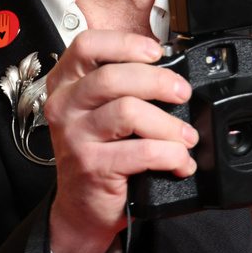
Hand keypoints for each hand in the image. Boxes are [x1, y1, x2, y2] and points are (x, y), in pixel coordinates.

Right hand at [44, 30, 197, 252]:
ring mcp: (76, 137)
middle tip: (182, 93)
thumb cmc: (97, 154)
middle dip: (158, 81)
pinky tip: (180, 161)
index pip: (86, 46)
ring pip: (129, 112)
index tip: (155, 52)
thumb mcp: (99, 112)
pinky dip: (170, 155)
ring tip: (186, 137)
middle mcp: (65, 107)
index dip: (124, 43)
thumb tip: (171, 76)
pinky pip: (141, 151)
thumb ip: (123, 88)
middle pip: (112, 77)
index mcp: (66, 85)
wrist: (82, 208)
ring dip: (168, 124)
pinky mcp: (92, 166)